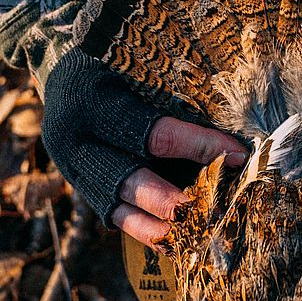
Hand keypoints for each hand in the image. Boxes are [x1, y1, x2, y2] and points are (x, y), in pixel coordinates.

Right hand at [41, 48, 245, 241]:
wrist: (64, 70)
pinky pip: (115, 216)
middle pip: (131, 181)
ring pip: (120, 209)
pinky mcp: (82, 187)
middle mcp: (75, 142)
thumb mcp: (134, 60)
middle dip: (175, 201)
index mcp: (92, 104)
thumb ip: (173, 85)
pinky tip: (177, 241)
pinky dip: (147, 230)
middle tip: (214, 212)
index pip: (153, 133)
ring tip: (199, 237)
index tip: (237, 155)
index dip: (199, 147)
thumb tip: (233, 117)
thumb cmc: (113, 59)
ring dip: (161, 227)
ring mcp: (74, 170)